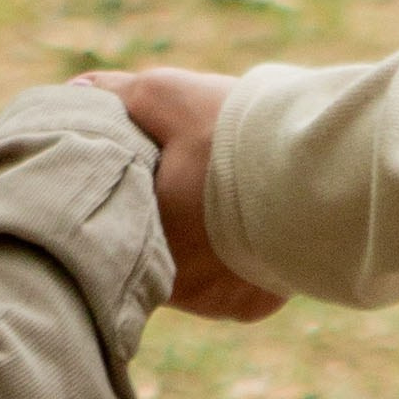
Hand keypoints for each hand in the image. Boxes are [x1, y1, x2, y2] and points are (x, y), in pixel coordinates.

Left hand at [85, 67, 286, 323]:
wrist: (324, 172)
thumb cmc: (236, 132)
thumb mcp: (168, 96)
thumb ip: (117, 95)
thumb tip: (74, 90)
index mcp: (145, 236)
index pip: (115, 226)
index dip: (128, 197)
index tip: (142, 175)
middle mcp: (174, 282)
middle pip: (154, 256)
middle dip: (163, 226)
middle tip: (183, 189)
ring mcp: (214, 301)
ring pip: (194, 276)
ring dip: (199, 250)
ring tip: (216, 208)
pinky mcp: (252, 308)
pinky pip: (236, 290)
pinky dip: (239, 265)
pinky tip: (249, 233)